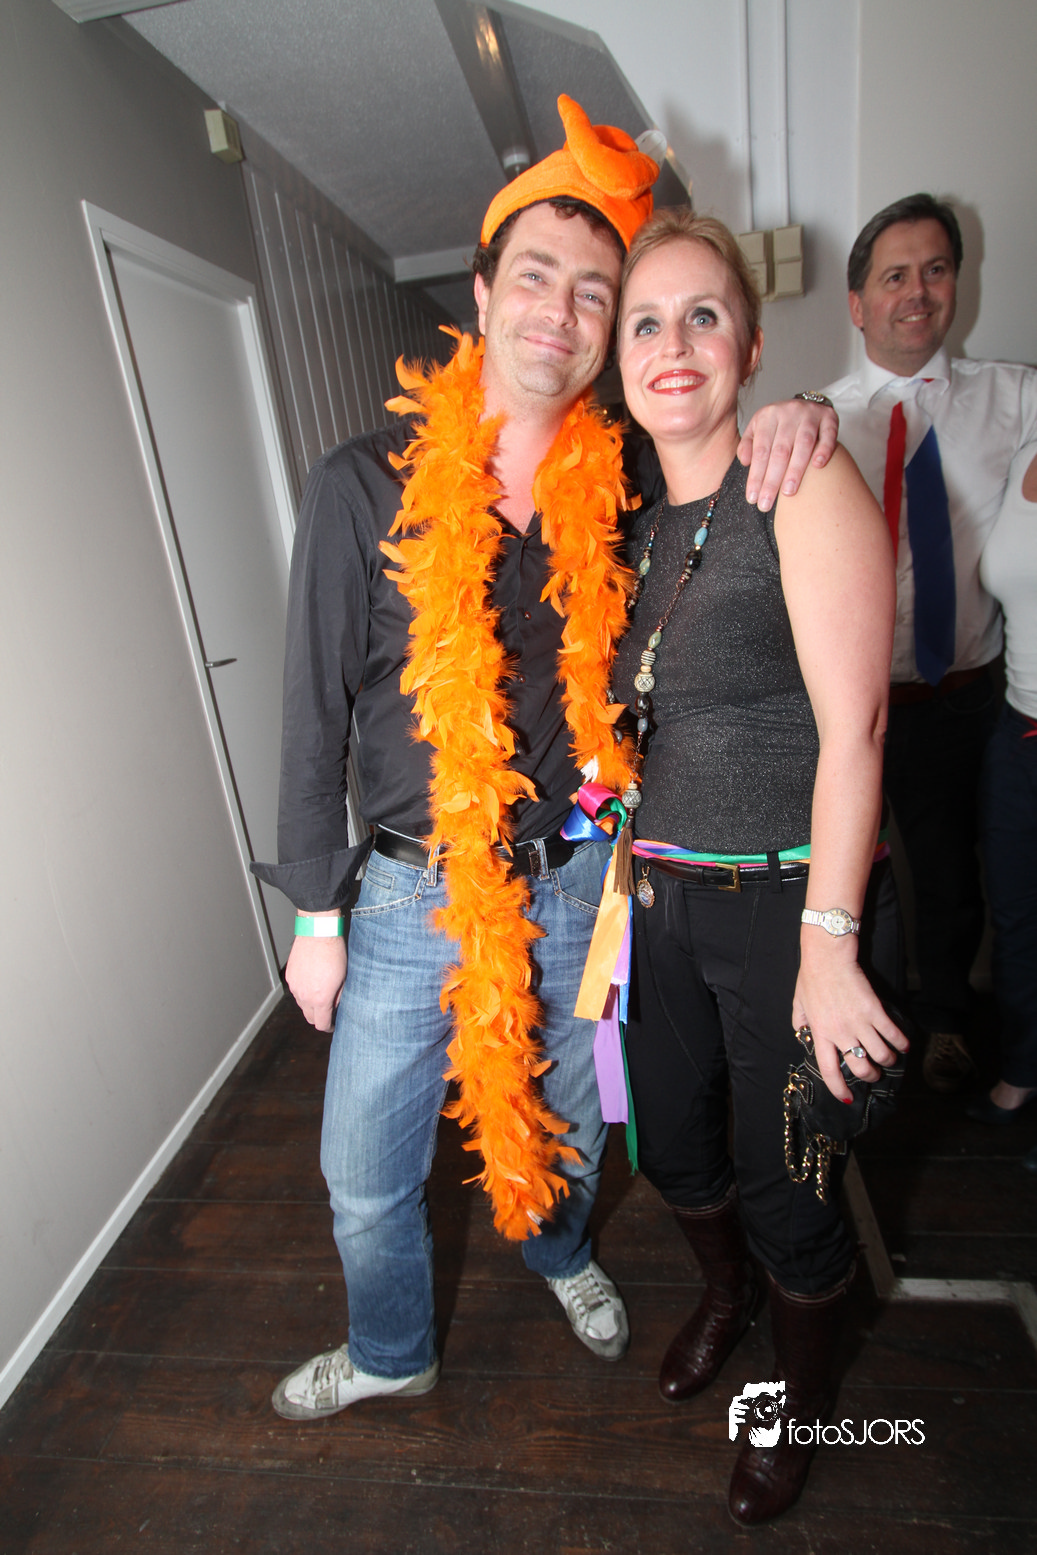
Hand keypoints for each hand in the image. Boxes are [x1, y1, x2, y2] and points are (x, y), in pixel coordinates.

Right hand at [285, 933, 346, 1030]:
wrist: (318, 934)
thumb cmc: (334, 954)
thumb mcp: (343, 978)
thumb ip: (338, 996)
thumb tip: (335, 1004)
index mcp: (320, 999)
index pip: (321, 1024)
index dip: (328, 1027)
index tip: (332, 1025)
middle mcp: (304, 996)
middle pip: (309, 1017)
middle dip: (318, 1017)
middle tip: (328, 1011)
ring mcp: (295, 986)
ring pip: (301, 1004)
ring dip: (310, 1003)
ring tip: (320, 992)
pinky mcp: (290, 976)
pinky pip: (296, 990)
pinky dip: (303, 991)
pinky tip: (312, 981)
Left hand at [737, 399, 839, 510]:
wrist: (805, 404)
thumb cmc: (778, 425)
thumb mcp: (757, 429)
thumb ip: (748, 445)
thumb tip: (745, 462)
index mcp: (768, 416)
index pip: (761, 450)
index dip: (756, 475)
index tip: (753, 498)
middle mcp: (788, 412)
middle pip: (780, 451)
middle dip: (772, 480)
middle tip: (766, 504)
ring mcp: (810, 413)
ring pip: (804, 444)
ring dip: (796, 470)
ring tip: (789, 493)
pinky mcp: (829, 417)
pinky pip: (829, 434)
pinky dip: (824, 450)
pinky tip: (818, 466)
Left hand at [792, 942, 908, 1102]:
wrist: (828, 957)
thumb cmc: (811, 978)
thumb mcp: (799, 1004)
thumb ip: (800, 1022)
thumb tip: (802, 1034)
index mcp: (820, 1033)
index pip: (829, 1070)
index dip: (839, 1089)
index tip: (847, 1098)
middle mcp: (840, 1032)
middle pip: (861, 1068)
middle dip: (871, 1076)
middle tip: (874, 1072)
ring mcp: (859, 1022)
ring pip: (881, 1055)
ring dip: (888, 1060)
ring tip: (889, 1057)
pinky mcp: (875, 1010)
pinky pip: (893, 1034)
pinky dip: (901, 1043)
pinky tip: (903, 1044)